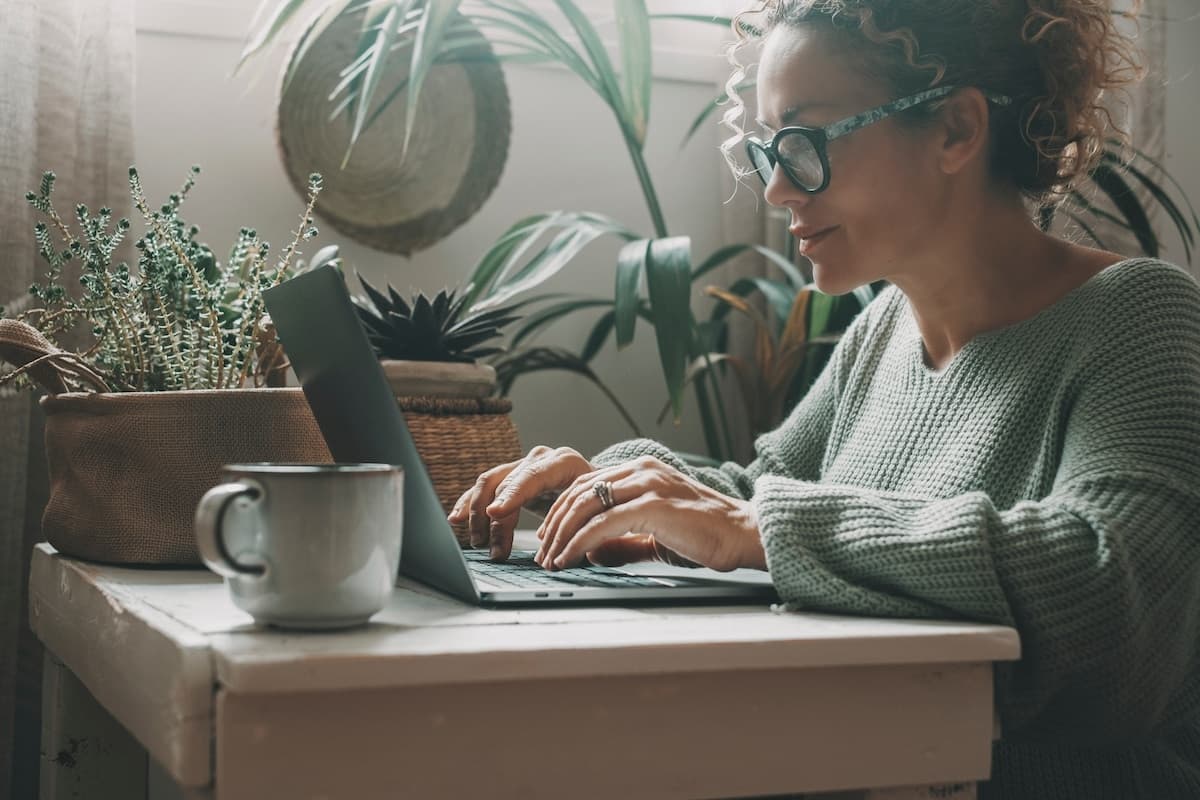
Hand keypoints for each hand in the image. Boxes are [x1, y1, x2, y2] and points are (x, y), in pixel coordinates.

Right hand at [447, 445, 593, 559]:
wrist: (604, 487)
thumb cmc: (606, 501)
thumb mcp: (605, 510)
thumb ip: (592, 526)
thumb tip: (578, 551)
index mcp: (566, 463)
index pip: (534, 476)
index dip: (513, 495)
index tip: (495, 513)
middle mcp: (541, 459)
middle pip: (506, 482)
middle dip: (493, 517)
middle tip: (487, 546)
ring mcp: (524, 467)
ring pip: (490, 484)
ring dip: (478, 514)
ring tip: (478, 544)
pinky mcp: (513, 480)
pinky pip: (484, 490)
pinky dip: (469, 504)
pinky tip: (456, 520)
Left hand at [534, 455, 766, 572]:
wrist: (743, 535)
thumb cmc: (706, 535)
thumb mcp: (655, 534)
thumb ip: (624, 540)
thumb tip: (592, 553)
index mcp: (641, 470)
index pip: (586, 484)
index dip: (561, 511)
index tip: (549, 538)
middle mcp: (641, 470)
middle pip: (579, 491)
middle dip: (554, 524)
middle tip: (542, 553)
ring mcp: (647, 485)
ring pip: (585, 505)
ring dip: (561, 535)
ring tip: (551, 560)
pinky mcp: (653, 506)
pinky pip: (602, 524)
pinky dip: (579, 543)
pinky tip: (569, 559)